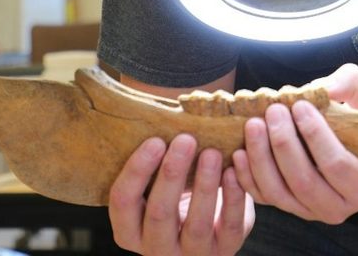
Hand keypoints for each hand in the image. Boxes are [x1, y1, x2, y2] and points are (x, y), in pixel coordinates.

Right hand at [109, 134, 253, 254]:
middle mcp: (155, 250)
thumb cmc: (176, 192)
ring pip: (197, 224)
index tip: (155, 140)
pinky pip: (230, 225)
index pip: (123, 203)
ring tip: (212, 152)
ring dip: (205, 185)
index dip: (137, 171)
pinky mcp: (225, 250)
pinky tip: (234, 169)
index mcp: (130, 231)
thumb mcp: (157, 185)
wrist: (209, 222)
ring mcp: (191, 255)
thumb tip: (157, 115)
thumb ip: (154, 163)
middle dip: (173, 174)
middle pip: (160, 214)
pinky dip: (234, 196)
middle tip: (186, 139)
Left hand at [232, 63, 357, 223]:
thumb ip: (349, 85)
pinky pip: (264, 198)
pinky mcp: (290, 207)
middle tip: (272, 111)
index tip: (299, 105)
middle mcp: (339, 207)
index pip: (336, 165)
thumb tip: (324, 89)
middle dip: (283, 144)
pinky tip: (239, 152)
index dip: (315, 135)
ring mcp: (311, 211)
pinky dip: (247, 177)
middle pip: (304, 181)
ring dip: (261, 159)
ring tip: (253, 125)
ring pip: (279, 193)